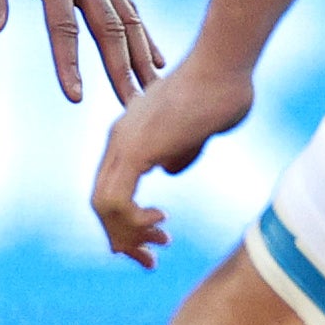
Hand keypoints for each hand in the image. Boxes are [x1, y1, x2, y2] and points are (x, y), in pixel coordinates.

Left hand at [0, 0, 163, 106]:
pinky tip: (154, 54)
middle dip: (122, 70)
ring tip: (156, 88)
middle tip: (137, 107)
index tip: (76, 97)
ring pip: (126, 17)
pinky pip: (125, 2)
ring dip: (141, 54)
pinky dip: (140, 29)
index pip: (63, 27)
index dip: (69, 64)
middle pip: (109, 29)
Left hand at [89, 53, 256, 266]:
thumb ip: (178, 151)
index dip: (126, 221)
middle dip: (122, 238)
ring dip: (128, 235)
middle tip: (149, 260)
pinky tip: (160, 221)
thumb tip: (168, 170)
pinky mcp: (136, 148)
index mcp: (129, 135)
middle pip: (100, 201)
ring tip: (158, 244)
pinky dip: (133, 220)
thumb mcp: (195, 130)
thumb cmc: (220, 92)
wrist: (224, 64)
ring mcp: (123, 142)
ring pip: (103, 205)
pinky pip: (117, 199)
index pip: (110, 188)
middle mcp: (118, 139)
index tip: (154, 238)